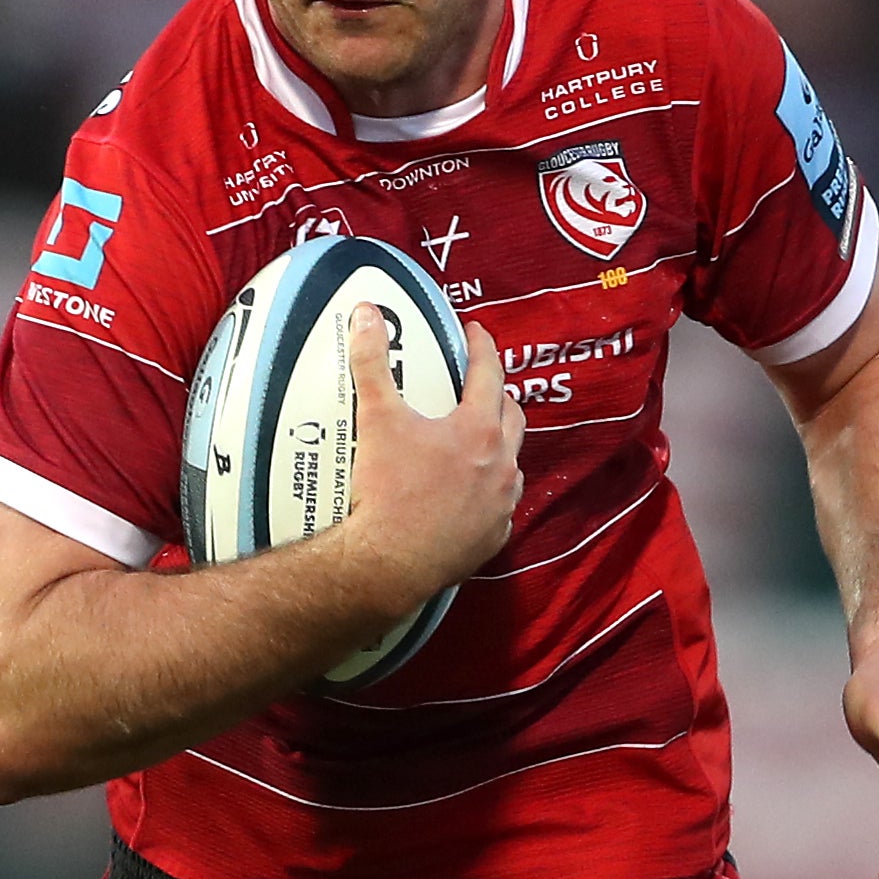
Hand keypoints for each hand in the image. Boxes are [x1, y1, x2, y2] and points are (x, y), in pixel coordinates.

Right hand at [340, 304, 520, 608]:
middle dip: (498, 395)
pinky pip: (500, 506)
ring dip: (499, 446)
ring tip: (478, 439)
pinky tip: (470, 492)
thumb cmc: (387, 491)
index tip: (476, 333)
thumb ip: (372, 362)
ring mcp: (500, 504)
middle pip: (512, 416)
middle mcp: (501, 465)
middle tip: (479, 385)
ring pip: (512, 463)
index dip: (482, 347)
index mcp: (479, 429)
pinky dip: (489, 492)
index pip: (490, 373)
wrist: (388, 563)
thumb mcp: (376, 417)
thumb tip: (366, 316)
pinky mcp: (492, 538)